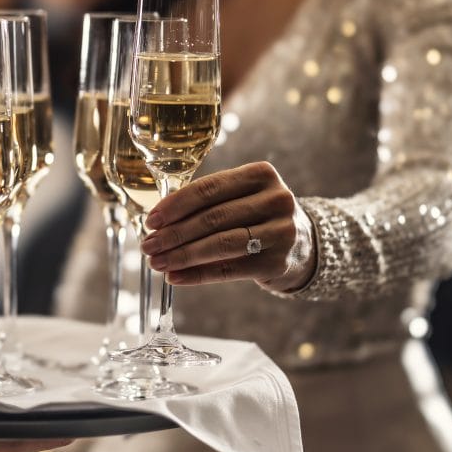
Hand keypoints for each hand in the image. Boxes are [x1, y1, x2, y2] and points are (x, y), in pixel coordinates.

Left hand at [140, 162, 315, 292]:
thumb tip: (158, 223)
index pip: (209, 188)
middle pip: (213, 218)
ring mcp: (280, 232)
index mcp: (261, 174)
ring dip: (182, 256)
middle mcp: (276, 199)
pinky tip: (176, 278)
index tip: (151, 220)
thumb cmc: (257, 216)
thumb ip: (208, 202)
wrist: (302, 244)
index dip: (176, 205)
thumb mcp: (242, 196)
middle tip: (148, 245)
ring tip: (157, 263)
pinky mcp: (277, 262)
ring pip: (220, 245)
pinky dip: (198, 275)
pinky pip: (229, 269)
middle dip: (174, 234)